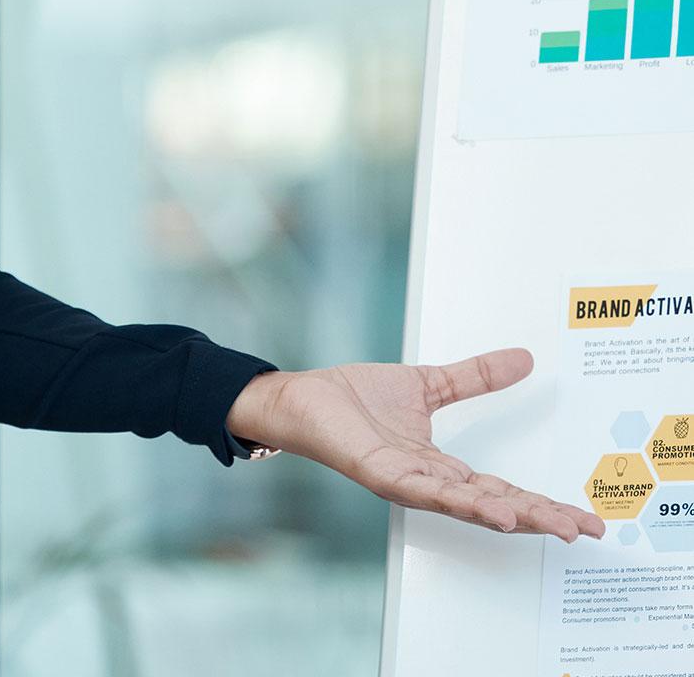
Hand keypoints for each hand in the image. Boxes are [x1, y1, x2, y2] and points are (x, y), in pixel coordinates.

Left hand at [226, 348, 605, 543]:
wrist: (302, 397)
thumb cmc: (354, 398)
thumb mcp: (428, 383)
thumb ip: (474, 376)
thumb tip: (522, 359)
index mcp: (440, 465)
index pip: (502, 489)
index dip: (542, 502)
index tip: (585, 514)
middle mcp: (427, 480)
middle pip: (495, 505)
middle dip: (542, 518)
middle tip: (586, 529)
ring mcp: (405, 481)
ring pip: (466, 505)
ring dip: (512, 515)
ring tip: (553, 524)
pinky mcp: (380, 473)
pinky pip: (425, 491)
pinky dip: (460, 502)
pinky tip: (493, 512)